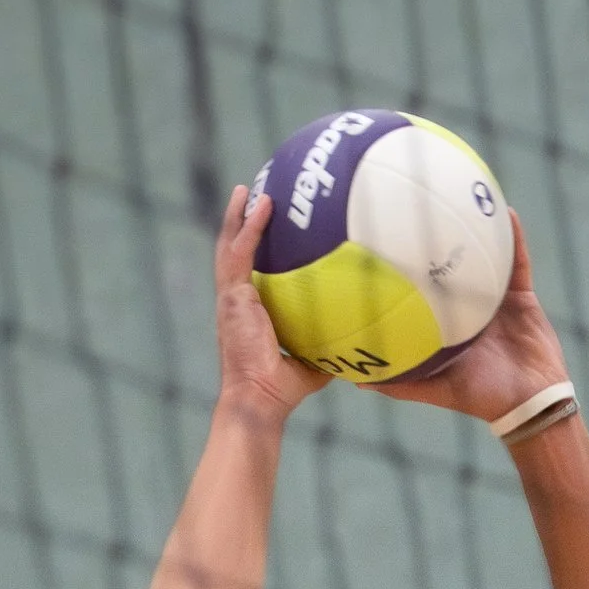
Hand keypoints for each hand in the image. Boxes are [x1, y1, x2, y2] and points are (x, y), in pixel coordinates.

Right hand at [213, 182, 329, 424]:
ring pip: (229, 246)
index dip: (252, 249)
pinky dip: (250, 226)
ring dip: (238, 216)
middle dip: (239, 223)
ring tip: (247, 190)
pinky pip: (240, 252)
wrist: (260, 398)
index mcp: (250, 312)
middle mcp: (236, 301)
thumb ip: (328, 345)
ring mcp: (231, 297)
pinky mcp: (232, 296)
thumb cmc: (282, 388)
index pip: (249, 272)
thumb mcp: (312, 362)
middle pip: (233, 252)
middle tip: (249, 195)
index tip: (263, 227)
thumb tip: (359, 342)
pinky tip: (263, 204)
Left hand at [372, 213, 568, 427]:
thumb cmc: (482, 398)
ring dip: (475, 227)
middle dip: (433, 237)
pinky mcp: (522, 294)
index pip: (420, 288)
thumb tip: (355, 381)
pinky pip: (518, 260)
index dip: (403, 266)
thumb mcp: (436, 388)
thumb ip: (400, 385)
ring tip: (459, 194)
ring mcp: (494, 297)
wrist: (530, 403)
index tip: (381, 241)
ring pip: (482, 255)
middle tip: (414, 204)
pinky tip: (505, 212)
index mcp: (445, 322)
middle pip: (446, 264)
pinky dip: (515, 237)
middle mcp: (466, 305)